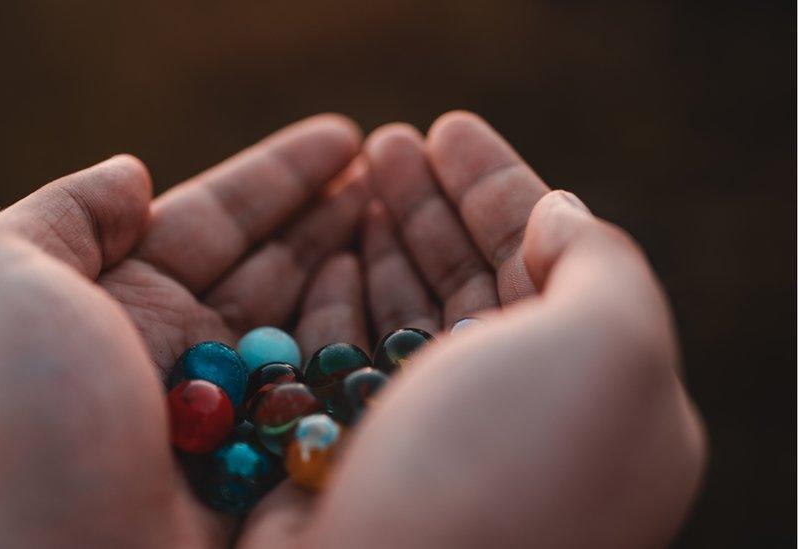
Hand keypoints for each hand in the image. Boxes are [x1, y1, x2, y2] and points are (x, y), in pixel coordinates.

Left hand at [0, 115, 370, 547]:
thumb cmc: (15, 423)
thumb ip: (63, 216)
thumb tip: (133, 175)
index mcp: (115, 306)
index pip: (213, 223)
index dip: (277, 177)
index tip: (340, 138)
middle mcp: (176, 360)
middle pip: (270, 270)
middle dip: (330, 219)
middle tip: (394, 172)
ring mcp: (229, 421)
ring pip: (308, 330)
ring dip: (360, 274)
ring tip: (410, 222)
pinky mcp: (270, 477)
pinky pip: (328, 399)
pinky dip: (365, 352)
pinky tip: (404, 306)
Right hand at [237, 112, 706, 547]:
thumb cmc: (507, 476)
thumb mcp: (611, 351)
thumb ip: (602, 264)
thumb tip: (556, 214)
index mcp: (594, 398)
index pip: (550, 260)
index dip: (500, 186)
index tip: (446, 130)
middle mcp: (514, 422)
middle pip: (472, 282)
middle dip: (432, 205)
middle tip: (387, 144)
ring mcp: (432, 443)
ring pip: (407, 315)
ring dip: (382, 242)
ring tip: (354, 178)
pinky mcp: (356, 457)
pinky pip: (349, 358)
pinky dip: (336, 299)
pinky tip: (326, 252)